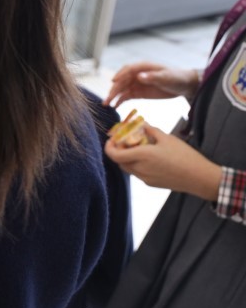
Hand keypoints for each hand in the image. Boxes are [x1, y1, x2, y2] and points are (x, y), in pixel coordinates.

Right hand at [104, 62, 199, 106]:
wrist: (183, 86)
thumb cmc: (176, 77)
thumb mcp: (166, 77)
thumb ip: (153, 77)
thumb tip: (139, 76)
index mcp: (143, 67)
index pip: (128, 69)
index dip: (120, 75)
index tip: (114, 81)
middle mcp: (136, 74)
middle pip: (122, 81)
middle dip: (113, 90)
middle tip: (107, 99)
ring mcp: (136, 84)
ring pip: (121, 89)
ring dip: (113, 96)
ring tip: (106, 105)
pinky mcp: (137, 92)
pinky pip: (126, 96)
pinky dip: (120, 101)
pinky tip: (115, 107)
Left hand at [105, 123, 221, 200]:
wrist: (199, 178)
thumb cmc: (185, 156)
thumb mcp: (167, 138)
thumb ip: (150, 130)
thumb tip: (141, 123)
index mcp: (142, 156)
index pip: (114, 154)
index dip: (109, 147)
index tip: (112, 139)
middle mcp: (140, 169)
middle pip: (119, 161)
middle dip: (118, 151)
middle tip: (125, 141)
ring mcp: (144, 178)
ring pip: (128, 167)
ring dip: (127, 158)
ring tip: (138, 148)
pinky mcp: (150, 184)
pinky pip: (137, 173)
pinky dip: (137, 164)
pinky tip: (149, 158)